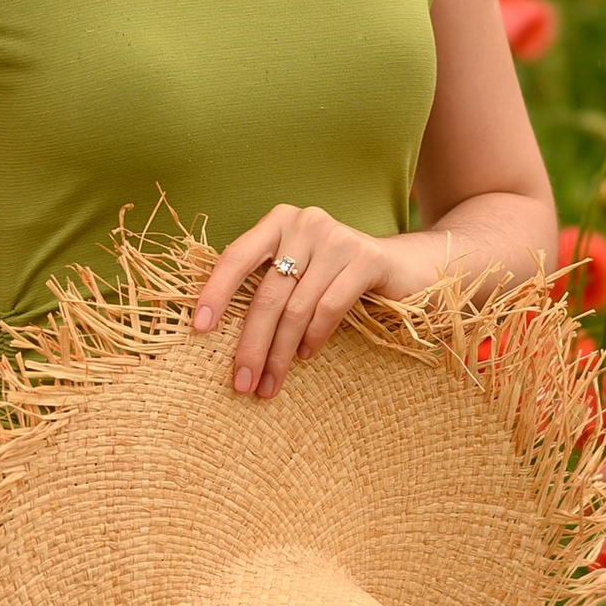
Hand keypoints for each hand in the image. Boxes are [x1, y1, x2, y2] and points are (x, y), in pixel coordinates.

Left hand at [191, 206, 424, 400]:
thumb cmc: (338, 274)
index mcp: (278, 221)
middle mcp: (304, 223)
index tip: (199, 328)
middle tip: (241, 382)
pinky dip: (314, 337)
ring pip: (296, 307)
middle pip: (266, 293)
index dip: (215, 292)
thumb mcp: (300, 268)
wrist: (406, 264)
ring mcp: (337, 238)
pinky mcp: (366, 258)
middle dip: (251, 343)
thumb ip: (269, 282)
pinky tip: (306, 357)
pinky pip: (329, 307)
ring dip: (280, 353)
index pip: (236, 256)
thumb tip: (224, 333)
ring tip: (270, 383)